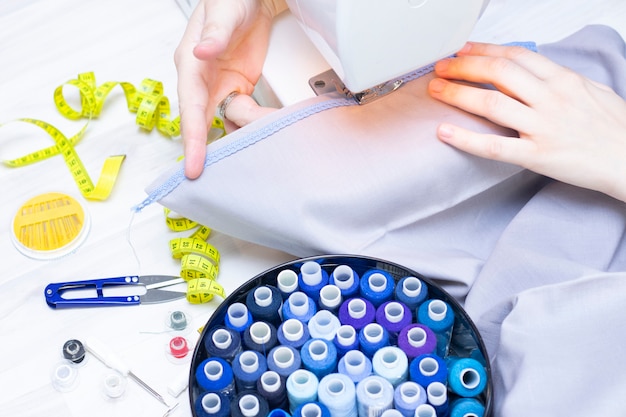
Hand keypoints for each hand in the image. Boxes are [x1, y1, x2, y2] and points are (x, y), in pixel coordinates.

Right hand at [174, 0, 285, 178]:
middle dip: (208, 152)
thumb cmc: (232, 0)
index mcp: (193, 63)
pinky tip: (261, 136)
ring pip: (225, 123)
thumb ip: (215, 34)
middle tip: (220, 179)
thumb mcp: (224, 13)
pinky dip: (250, 127)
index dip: (192, 138)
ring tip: (252, 152)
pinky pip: (242, 117)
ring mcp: (222, 87)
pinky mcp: (240, 89)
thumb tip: (201, 52)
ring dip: (237, 138)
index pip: (190, 106)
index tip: (194, 166)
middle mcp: (203, 81)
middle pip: (203, 124)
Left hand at [428, 42, 625, 202]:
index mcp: (563, 80)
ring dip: (458, 93)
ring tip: (436, 90)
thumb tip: (527, 69)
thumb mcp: (588, 90)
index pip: (515, 55)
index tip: (462, 50)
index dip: (483, 49)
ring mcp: (543, 127)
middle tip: (441, 68)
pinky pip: (495, 147)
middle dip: (463, 66)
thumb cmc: (612, 127)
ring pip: (492, 103)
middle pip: (498, 72)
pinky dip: (466, 139)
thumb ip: (556, 79)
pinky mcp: (538, 156)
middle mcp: (551, 99)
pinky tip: (444, 132)